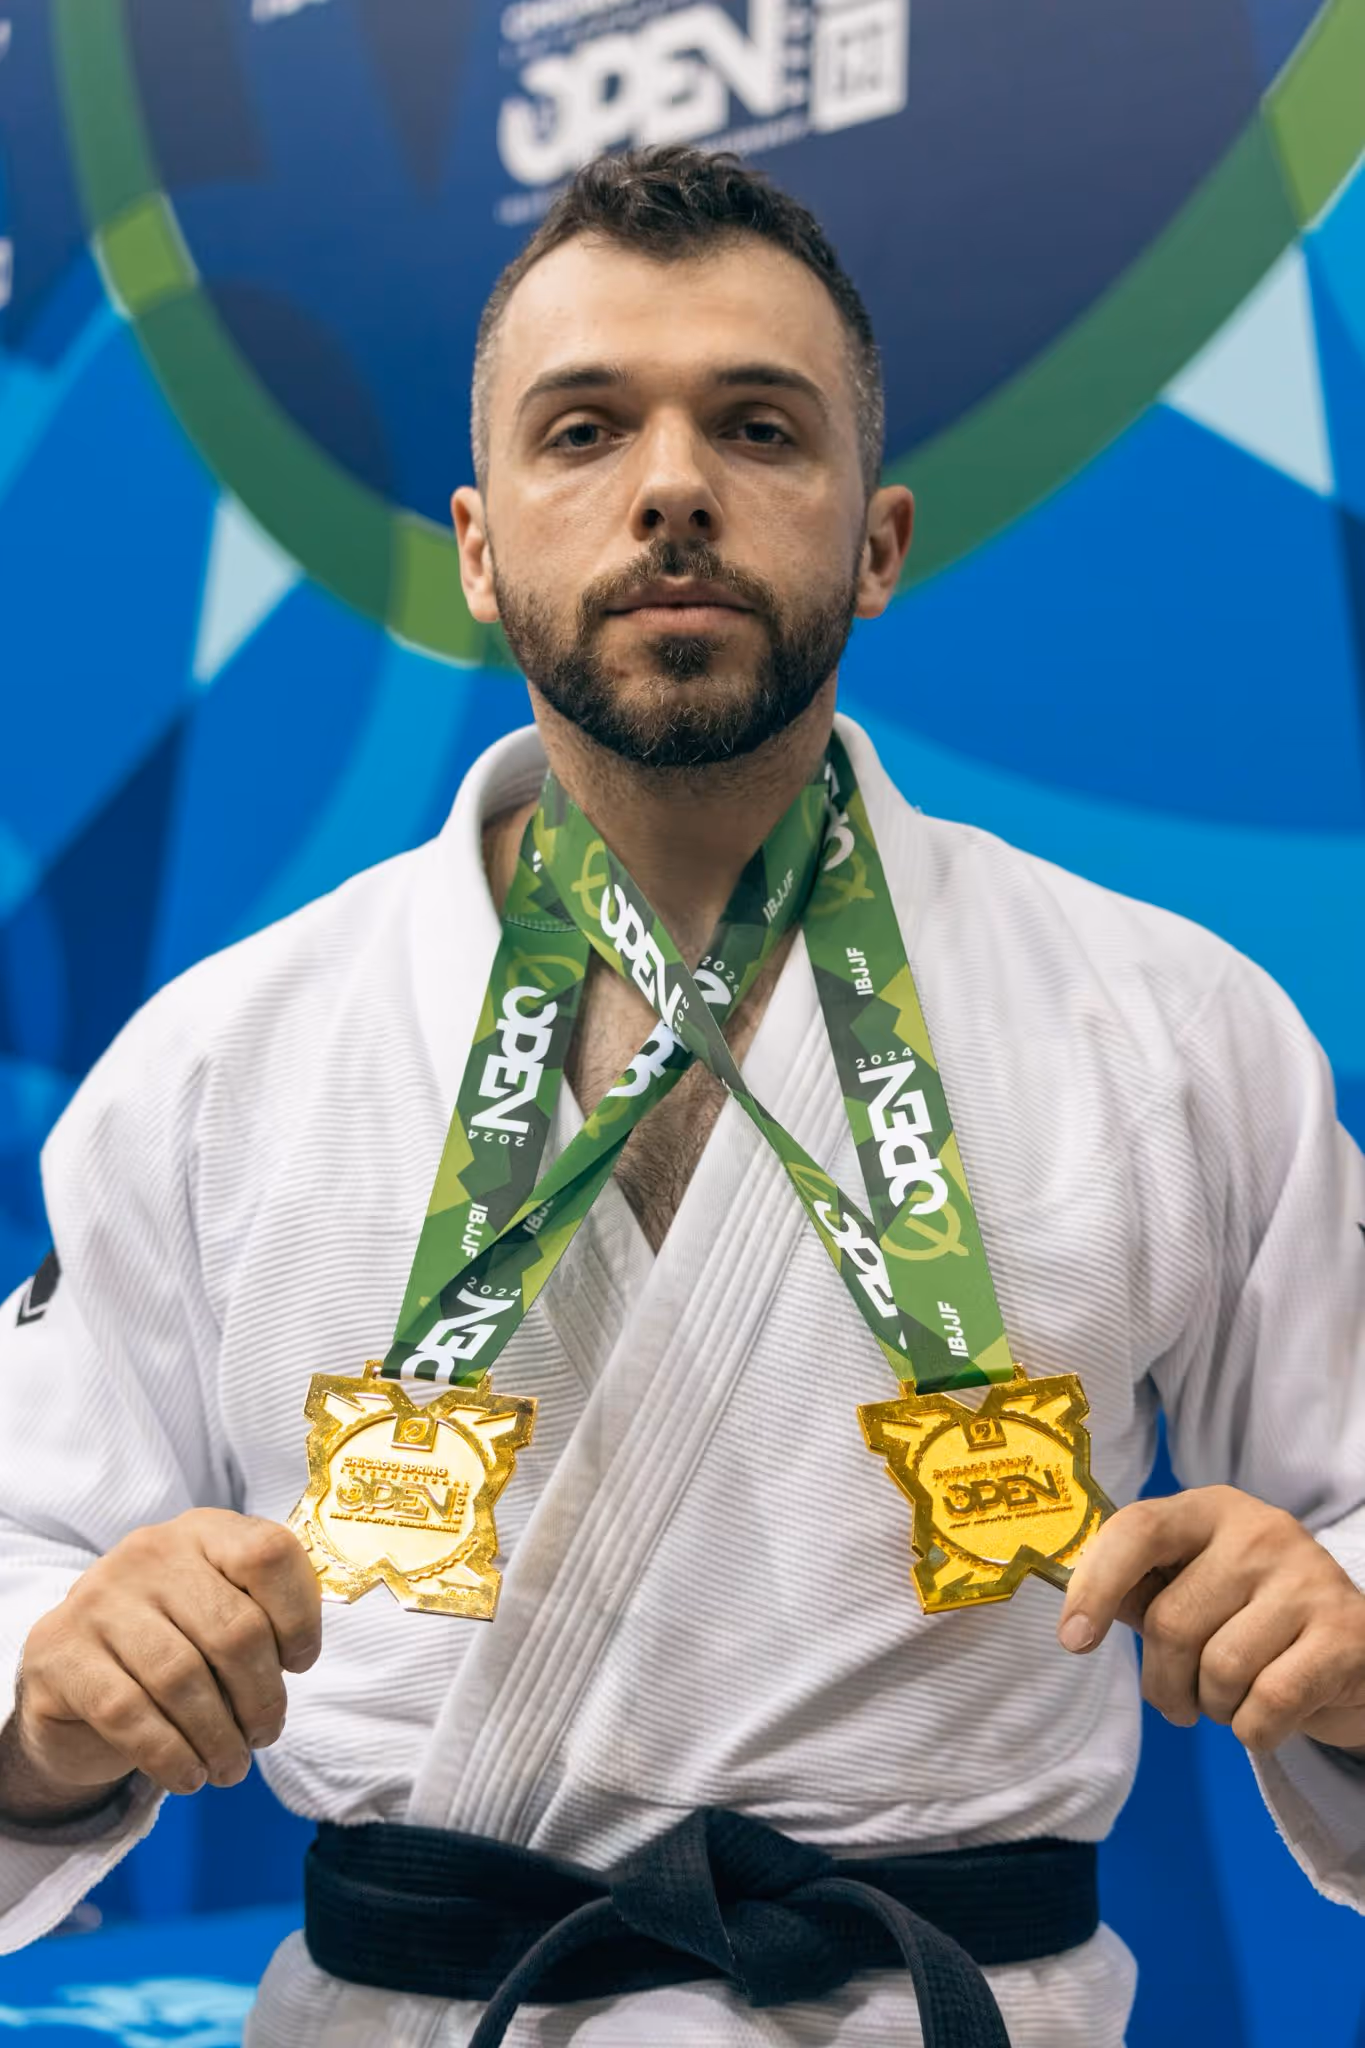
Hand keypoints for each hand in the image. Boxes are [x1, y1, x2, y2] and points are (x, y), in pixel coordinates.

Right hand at [0, 1510, 320, 1820]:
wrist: (74, 1684)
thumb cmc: (172, 1647)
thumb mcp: (219, 1615)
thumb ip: (264, 1618)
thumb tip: (300, 1655)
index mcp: (204, 1532)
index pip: (269, 1554)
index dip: (299, 1616)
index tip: (300, 1664)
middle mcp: (149, 1552)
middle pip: (234, 1628)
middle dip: (262, 1697)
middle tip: (265, 1735)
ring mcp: (97, 1598)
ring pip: (182, 1678)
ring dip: (219, 1737)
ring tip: (232, 1768)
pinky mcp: (58, 1652)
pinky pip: (129, 1713)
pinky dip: (170, 1755)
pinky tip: (189, 1775)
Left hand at [1058, 1485, 1364, 1754]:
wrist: (1355, 1653)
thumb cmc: (1253, 1620)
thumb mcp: (1194, 1588)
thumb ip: (1138, 1590)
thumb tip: (1073, 1613)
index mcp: (1211, 1510)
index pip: (1137, 1530)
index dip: (1095, 1586)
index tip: (1073, 1640)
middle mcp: (1261, 1531)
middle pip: (1171, 1621)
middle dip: (1165, 1682)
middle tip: (1181, 1698)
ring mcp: (1308, 1578)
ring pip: (1219, 1669)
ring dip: (1214, 1708)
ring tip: (1232, 1699)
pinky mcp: (1344, 1634)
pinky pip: (1267, 1705)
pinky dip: (1254, 1731)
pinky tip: (1268, 1717)